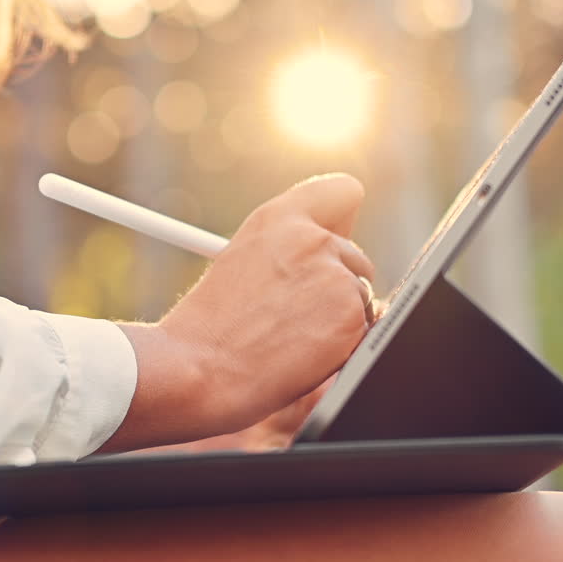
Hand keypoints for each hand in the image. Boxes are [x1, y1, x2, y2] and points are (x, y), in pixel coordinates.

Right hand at [101, 175, 373, 451]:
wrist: (199, 369)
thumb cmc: (208, 328)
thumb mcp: (239, 262)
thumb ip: (287, 248)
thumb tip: (330, 255)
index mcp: (278, 218)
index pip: (343, 192)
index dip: (341, 219)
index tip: (335, 236)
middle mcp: (312, 238)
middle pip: (355, 256)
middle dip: (337, 283)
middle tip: (299, 311)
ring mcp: (336, 276)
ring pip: (360, 298)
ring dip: (338, 319)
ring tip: (289, 337)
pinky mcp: (352, 315)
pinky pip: (364, 331)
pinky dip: (342, 346)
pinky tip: (303, 354)